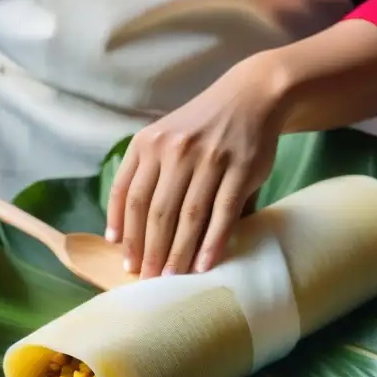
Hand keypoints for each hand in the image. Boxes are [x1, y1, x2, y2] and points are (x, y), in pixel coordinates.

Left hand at [106, 55, 288, 277]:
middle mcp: (175, 149)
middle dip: (150, 251)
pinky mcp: (240, 168)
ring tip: (172, 279)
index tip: (125, 260)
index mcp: (149, 143)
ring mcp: (209, 159)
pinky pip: (222, 213)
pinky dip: (212, 243)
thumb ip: (146, 174)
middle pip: (156, 211)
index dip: (125, 231)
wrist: (251, 96)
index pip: (128, 195)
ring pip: (187, 216)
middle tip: (147, 280)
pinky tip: (204, 265)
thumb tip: (125, 231)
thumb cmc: (202, 127)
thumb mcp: (165, 138)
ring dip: (178, 252)